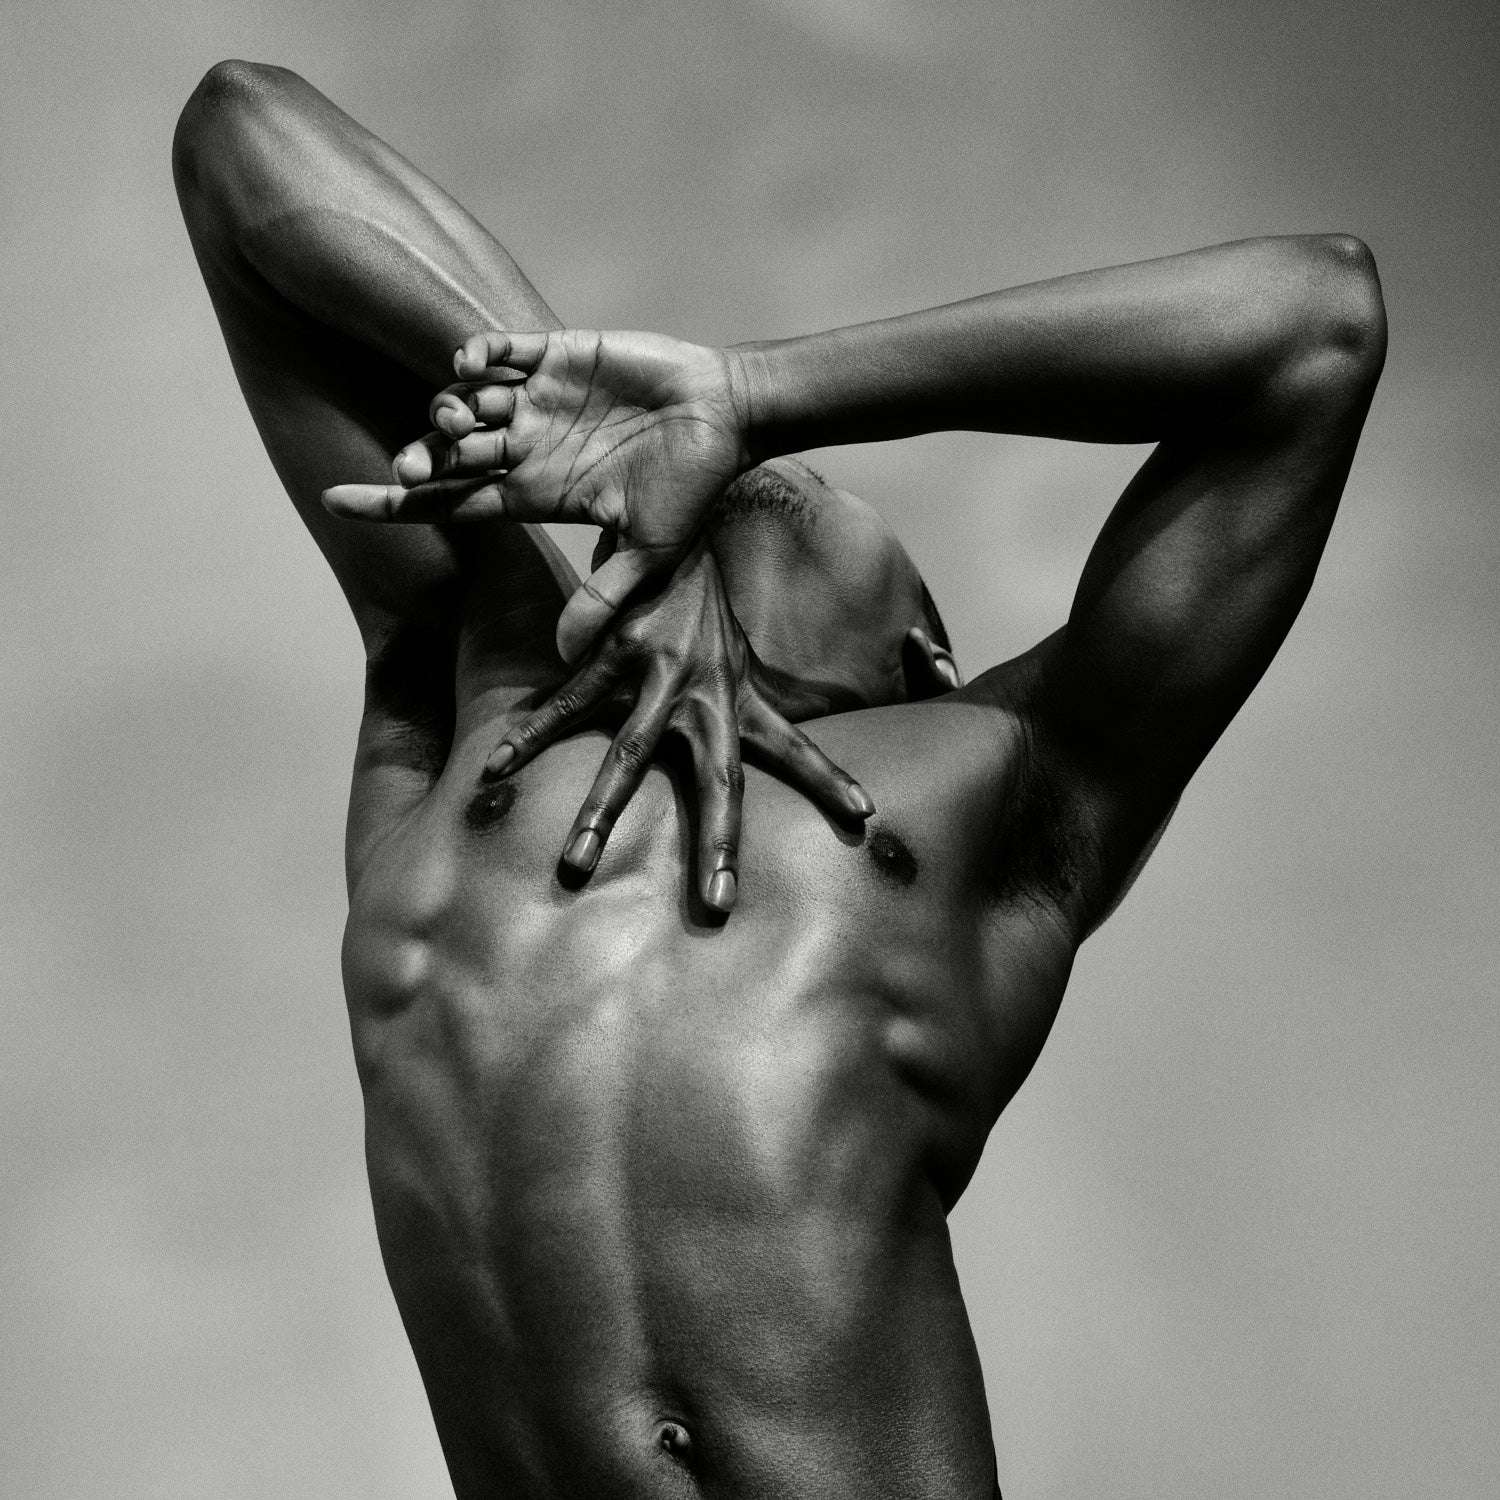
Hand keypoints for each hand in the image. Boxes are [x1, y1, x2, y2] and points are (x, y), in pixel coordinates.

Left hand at [323, 328, 751, 661]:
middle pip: (446, 452)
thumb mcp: (648, 551)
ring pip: (465, 401)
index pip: (449, 502)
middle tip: (410, 465)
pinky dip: (478, 354)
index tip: (333, 501)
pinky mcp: (560, 355)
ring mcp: (540, 400)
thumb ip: (603, 597)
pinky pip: (502, 349)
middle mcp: (527, 446)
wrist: (728, 416)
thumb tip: (563, 654)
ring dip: (446, 407)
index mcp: (536, 493)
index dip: (391, 504)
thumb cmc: (692, 486)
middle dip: (419, 458)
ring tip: (456, 415)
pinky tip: (470, 363)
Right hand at [484, 540, 873, 914]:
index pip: (795, 748)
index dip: (830, 779)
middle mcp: (705, 694)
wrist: (668, 534)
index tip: (864, 817)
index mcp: (740, 702)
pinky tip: (495, 768)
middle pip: (718, 780)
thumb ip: (774, 733)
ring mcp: (655, 674)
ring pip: (630, 755)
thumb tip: (839, 776)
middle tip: (720, 903)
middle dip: (719, 841)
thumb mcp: (749, 677)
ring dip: (602, 810)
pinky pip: (564, 705)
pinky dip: (529, 737)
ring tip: (577, 863)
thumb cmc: (708, 627)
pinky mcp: (607, 653)